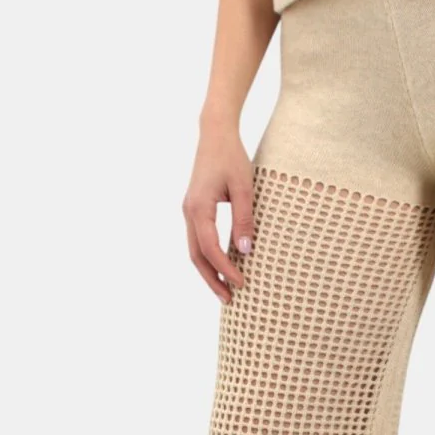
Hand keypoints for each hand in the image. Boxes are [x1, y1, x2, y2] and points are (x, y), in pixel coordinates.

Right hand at [182, 123, 254, 304]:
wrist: (215, 134)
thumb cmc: (232, 157)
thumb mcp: (245, 188)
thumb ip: (244, 220)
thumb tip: (245, 251)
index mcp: (199, 208)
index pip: (210, 249)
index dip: (226, 270)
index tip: (242, 284)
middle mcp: (189, 212)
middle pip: (197, 256)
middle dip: (213, 280)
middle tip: (230, 299)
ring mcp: (189, 211)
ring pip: (195, 250)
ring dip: (209, 272)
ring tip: (225, 290)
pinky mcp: (194, 209)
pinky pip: (198, 240)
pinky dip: (208, 257)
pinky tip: (222, 267)